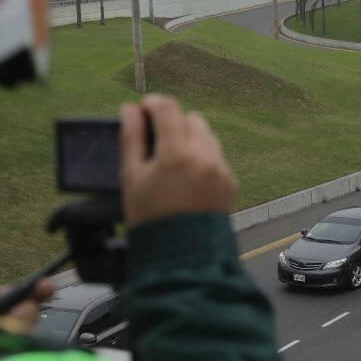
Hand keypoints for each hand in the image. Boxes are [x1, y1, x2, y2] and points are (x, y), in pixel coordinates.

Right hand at [121, 94, 237, 226]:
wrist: (181, 256)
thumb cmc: (151, 219)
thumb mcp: (132, 178)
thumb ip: (131, 138)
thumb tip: (130, 109)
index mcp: (177, 154)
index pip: (168, 108)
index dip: (152, 104)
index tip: (142, 112)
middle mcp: (205, 157)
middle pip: (190, 118)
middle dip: (172, 123)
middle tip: (155, 141)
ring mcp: (221, 170)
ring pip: (206, 136)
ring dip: (189, 139)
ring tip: (171, 162)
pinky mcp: (230, 183)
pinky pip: (216, 157)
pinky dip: (202, 159)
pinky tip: (187, 179)